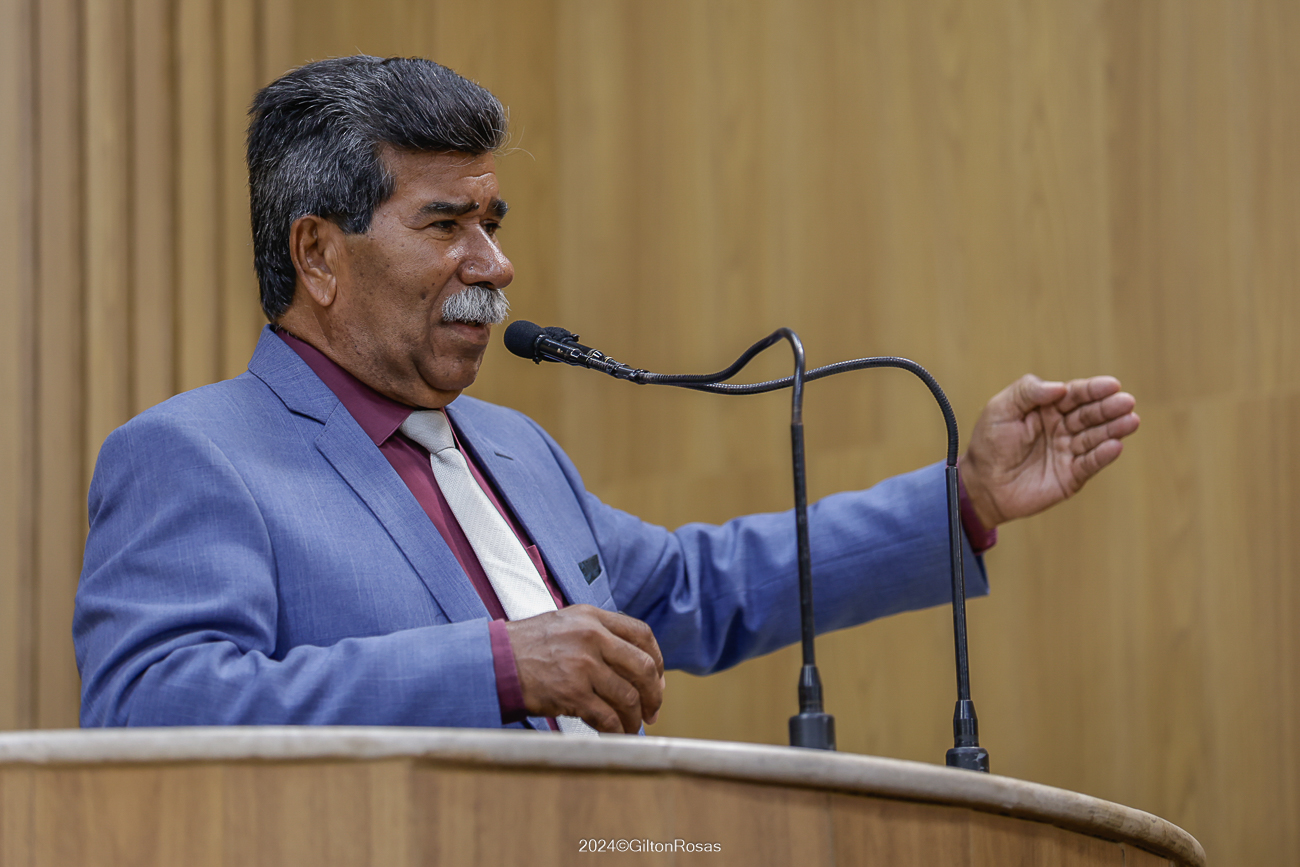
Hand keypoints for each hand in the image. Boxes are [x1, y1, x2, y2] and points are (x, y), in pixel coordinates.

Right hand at [504, 604, 664, 733]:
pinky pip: (607, 717)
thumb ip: (598, 634)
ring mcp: (582, 665)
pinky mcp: (572, 693)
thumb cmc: (527, 647)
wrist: (493, 662)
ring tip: (632, 726)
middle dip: (654, 694)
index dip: (657, 659)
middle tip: (652, 710)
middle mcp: (591, 637)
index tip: (657, 678)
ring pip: (628, 696)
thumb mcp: (565, 624)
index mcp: (592, 617)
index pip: (642, 634)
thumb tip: (633, 663)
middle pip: (643, 667)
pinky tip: (615, 733)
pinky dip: (616, 730)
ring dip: (635, 717)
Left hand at [959, 374, 1139, 527]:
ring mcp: (1068, 451)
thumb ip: (1027, 392)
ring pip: (1095, 437)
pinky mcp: (1071, 475)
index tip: (1112, 385)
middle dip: (1109, 408)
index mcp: (1047, 408)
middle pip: (1090, 414)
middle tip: (1127, 402)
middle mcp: (1062, 427)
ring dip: (1114, 429)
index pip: (1074, 395)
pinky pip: (1090, 463)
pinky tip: (1115, 445)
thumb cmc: (989, 445)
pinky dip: (1103, 455)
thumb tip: (1060, 387)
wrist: (982, 486)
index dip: (1093, 390)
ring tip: (1130, 421)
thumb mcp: (1000, 410)